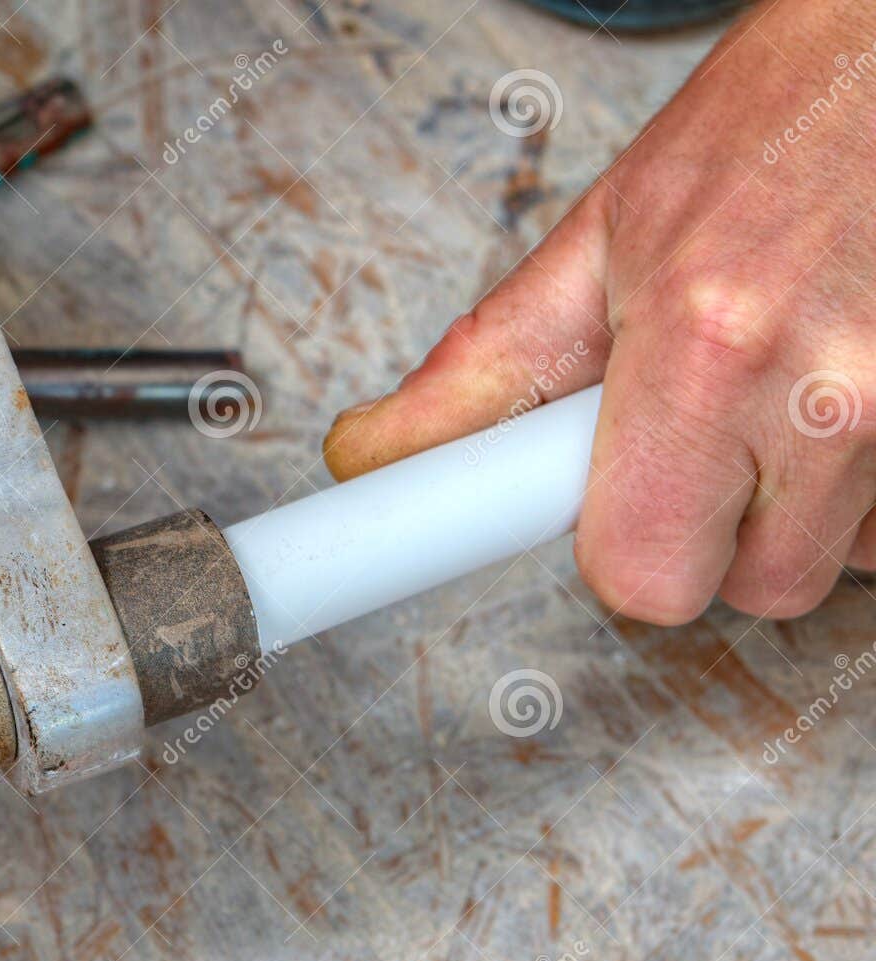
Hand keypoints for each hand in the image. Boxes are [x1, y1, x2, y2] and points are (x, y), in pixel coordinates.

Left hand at [324, 0, 875, 623]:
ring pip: (826, 561)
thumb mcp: (601, 238)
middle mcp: (827, 393)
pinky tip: (837, 403)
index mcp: (705, 346)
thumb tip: (372, 453)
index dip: (617, 557)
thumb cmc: (767, 133)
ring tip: (774, 394)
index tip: (603, 524)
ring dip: (791, 508)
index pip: (642, 573)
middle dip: (705, 531)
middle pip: (744, 589)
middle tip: (693, 437)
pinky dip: (860, 487)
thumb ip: (486, 369)